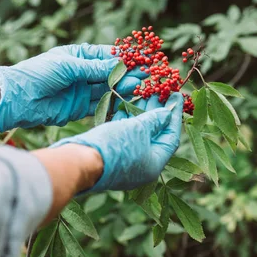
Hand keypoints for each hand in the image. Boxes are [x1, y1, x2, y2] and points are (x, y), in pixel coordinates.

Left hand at [0, 44, 141, 131]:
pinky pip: (100, 106)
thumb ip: (94, 68)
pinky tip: (126, 103)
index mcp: (78, 56)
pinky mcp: (79, 108)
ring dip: (123, 90)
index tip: (142, 59)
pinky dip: (113, 105)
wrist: (18, 99)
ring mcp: (82, 91)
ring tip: (139, 89)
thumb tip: (120, 65)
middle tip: (147, 77)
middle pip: (110, 73)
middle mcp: (82, 72)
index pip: (106, 55)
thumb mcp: (68, 66)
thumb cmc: (39, 73)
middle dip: (128, 75)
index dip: (124, 58)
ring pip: (108, 90)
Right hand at [50, 92, 183, 192]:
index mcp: (154, 164)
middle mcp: (142, 166)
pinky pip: (124, 136)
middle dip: (158, 112)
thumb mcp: (137, 129)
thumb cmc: (113, 146)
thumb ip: (154, 119)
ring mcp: (125, 162)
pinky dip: (126, 121)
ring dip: (142, 114)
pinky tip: (125, 105)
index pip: (171, 137)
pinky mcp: (110, 155)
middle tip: (160, 90)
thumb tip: (166, 113)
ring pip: (138, 134)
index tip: (176, 95)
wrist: (79, 162)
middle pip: (155, 135)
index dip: (174, 115)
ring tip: (144, 93)